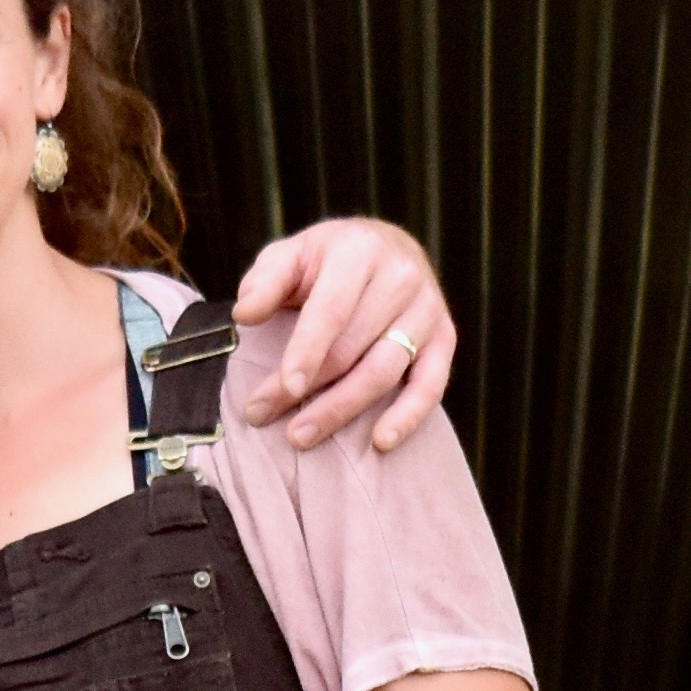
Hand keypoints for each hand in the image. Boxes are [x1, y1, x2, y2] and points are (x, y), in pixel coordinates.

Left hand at [226, 215, 458, 451]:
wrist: (386, 248)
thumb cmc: (328, 260)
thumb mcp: (291, 254)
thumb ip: (266, 281)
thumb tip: (245, 314)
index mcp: (359, 251)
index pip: (332, 309)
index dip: (307, 351)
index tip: (285, 387)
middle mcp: (401, 277)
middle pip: (353, 347)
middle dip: (309, 389)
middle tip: (265, 415)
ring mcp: (428, 309)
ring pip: (385, 371)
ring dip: (342, 410)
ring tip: (301, 435)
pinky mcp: (445, 337)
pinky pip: (431, 384)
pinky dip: (408, 416)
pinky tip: (381, 442)